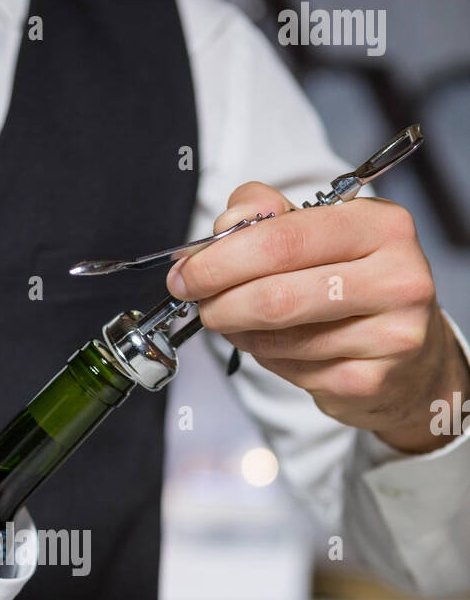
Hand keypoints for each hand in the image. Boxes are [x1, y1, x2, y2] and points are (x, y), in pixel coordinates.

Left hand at [167, 184, 468, 453]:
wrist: (412, 358)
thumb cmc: (357, 286)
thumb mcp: (322, 234)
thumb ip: (269, 218)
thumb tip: (224, 225)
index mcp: (381, 227)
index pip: (282, 240)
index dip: (221, 259)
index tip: (187, 271)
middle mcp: (396, 278)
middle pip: (275, 296)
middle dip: (219, 301)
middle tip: (198, 302)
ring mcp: (388, 335)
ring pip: (277, 338)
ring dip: (240, 331)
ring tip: (238, 320)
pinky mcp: (369, 381)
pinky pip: (289, 369)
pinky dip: (266, 358)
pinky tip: (275, 346)